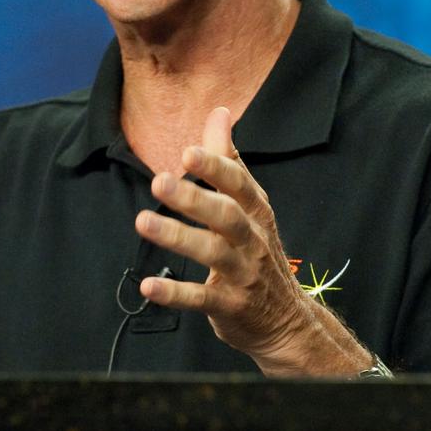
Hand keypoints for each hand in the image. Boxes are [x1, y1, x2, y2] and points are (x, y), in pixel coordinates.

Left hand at [134, 106, 369, 375]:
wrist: (286, 319)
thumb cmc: (256, 249)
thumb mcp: (249, 204)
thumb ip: (228, 160)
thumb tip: (219, 112)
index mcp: (256, 210)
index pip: (238, 184)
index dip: (216, 168)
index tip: (188, 152)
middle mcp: (252, 239)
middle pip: (226, 216)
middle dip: (194, 198)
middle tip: (159, 181)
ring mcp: (243, 274)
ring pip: (212, 253)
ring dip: (177, 237)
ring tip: (143, 221)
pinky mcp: (230, 306)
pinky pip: (201, 298)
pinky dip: (175, 293)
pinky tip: (148, 285)